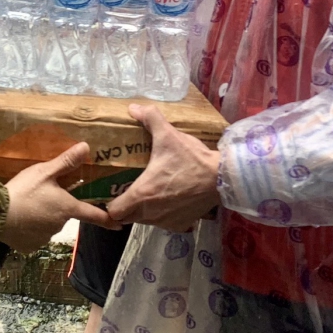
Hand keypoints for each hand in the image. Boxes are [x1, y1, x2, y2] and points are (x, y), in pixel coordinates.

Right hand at [0, 143, 113, 253]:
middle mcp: (60, 225)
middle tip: (41, 194)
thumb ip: (65, 162)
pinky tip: (19, 217)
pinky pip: (34, 234)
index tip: (120, 224)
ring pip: (48, 223)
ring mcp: (44, 237)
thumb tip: (86, 147)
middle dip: (57, 205)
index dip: (108, 220)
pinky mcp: (30, 245)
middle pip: (65, 213)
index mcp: (67, 208)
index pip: (94, 215)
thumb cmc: (23, 191)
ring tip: (27, 204)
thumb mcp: (44, 172)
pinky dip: (30, 226)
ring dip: (42, 215)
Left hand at [107, 105, 220, 231]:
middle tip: (129, 190)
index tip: (112, 193)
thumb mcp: (169, 135)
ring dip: (144, 211)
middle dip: (126, 207)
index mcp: (142, 194)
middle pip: (128, 217)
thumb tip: (133, 108)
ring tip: (150, 193)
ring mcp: (166, 222)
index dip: (110, 204)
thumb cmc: (191, 158)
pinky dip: (163, 215)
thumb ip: (150, 119)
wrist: (221, 177)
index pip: (114, 212)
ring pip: (145, 221)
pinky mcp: (181, 225)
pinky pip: (164, 223)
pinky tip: (169, 200)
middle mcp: (151, 213)